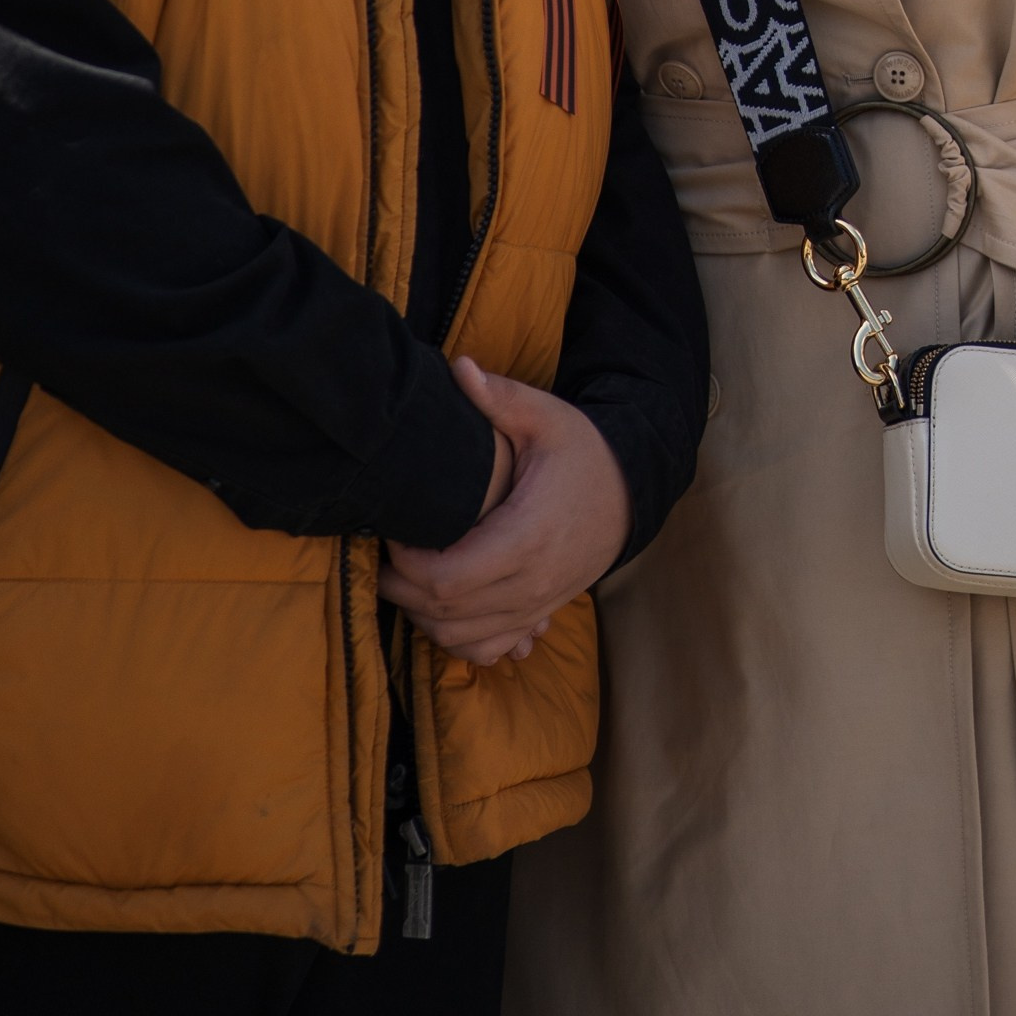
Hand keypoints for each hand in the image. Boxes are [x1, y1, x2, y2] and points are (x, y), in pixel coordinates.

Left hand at [376, 360, 630, 667]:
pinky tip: (442, 606)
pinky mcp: (538, 616)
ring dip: (422, 614)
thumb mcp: (546, 416)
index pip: (447, 576)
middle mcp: (532, 582)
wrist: (629, 494)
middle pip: (444, 611)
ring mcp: (536, 606)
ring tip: (407, 574)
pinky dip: (455, 638)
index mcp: (527, 536)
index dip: (406, 561)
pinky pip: (486, 649)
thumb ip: (499, 397)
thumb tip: (458, 366)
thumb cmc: (582, 452)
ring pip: (460, 637)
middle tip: (387, 550)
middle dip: (402, 587)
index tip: (394, 528)